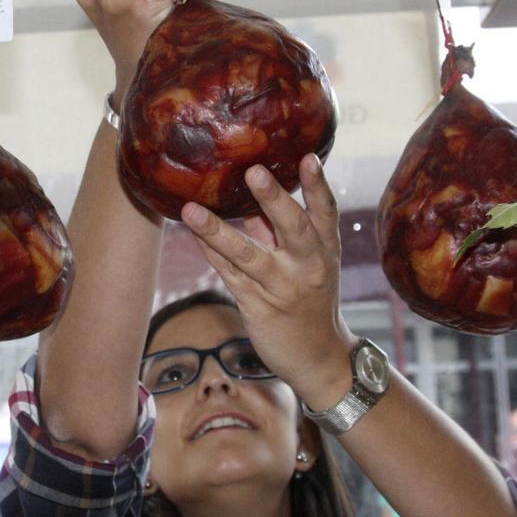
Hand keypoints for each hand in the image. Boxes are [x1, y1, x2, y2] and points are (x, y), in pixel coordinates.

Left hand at [180, 154, 357, 409]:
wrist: (320, 359)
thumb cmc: (312, 300)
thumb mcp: (311, 264)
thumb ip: (283, 231)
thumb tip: (253, 196)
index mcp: (326, 250)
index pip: (325, 212)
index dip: (318, 185)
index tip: (308, 157)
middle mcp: (308, 267)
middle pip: (294, 228)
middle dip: (274, 199)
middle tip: (254, 171)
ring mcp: (282, 288)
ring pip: (247, 254)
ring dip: (217, 230)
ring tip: (190, 209)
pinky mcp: (258, 307)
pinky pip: (228, 275)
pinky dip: (209, 252)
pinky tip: (191, 233)